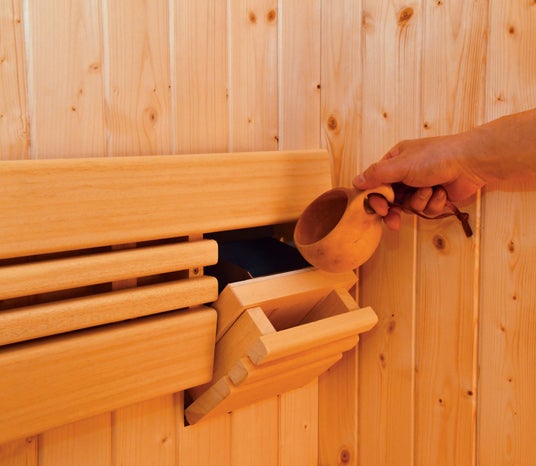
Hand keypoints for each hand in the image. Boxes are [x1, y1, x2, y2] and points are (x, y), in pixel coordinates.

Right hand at [354, 134, 484, 229]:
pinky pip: (426, 209)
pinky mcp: (436, 196)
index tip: (378, 208)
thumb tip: (355, 181)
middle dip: (394, 209)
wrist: (471, 162)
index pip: (377, 182)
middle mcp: (407, 172)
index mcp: (396, 160)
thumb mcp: (401, 165)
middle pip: (391, 198)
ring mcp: (422, 185)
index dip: (376, 198)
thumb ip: (376, 175)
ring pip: (409, 206)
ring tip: (430, 191)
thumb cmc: (436, 157)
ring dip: (419, 202)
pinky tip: (442, 192)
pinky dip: (434, 203)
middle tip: (394, 220)